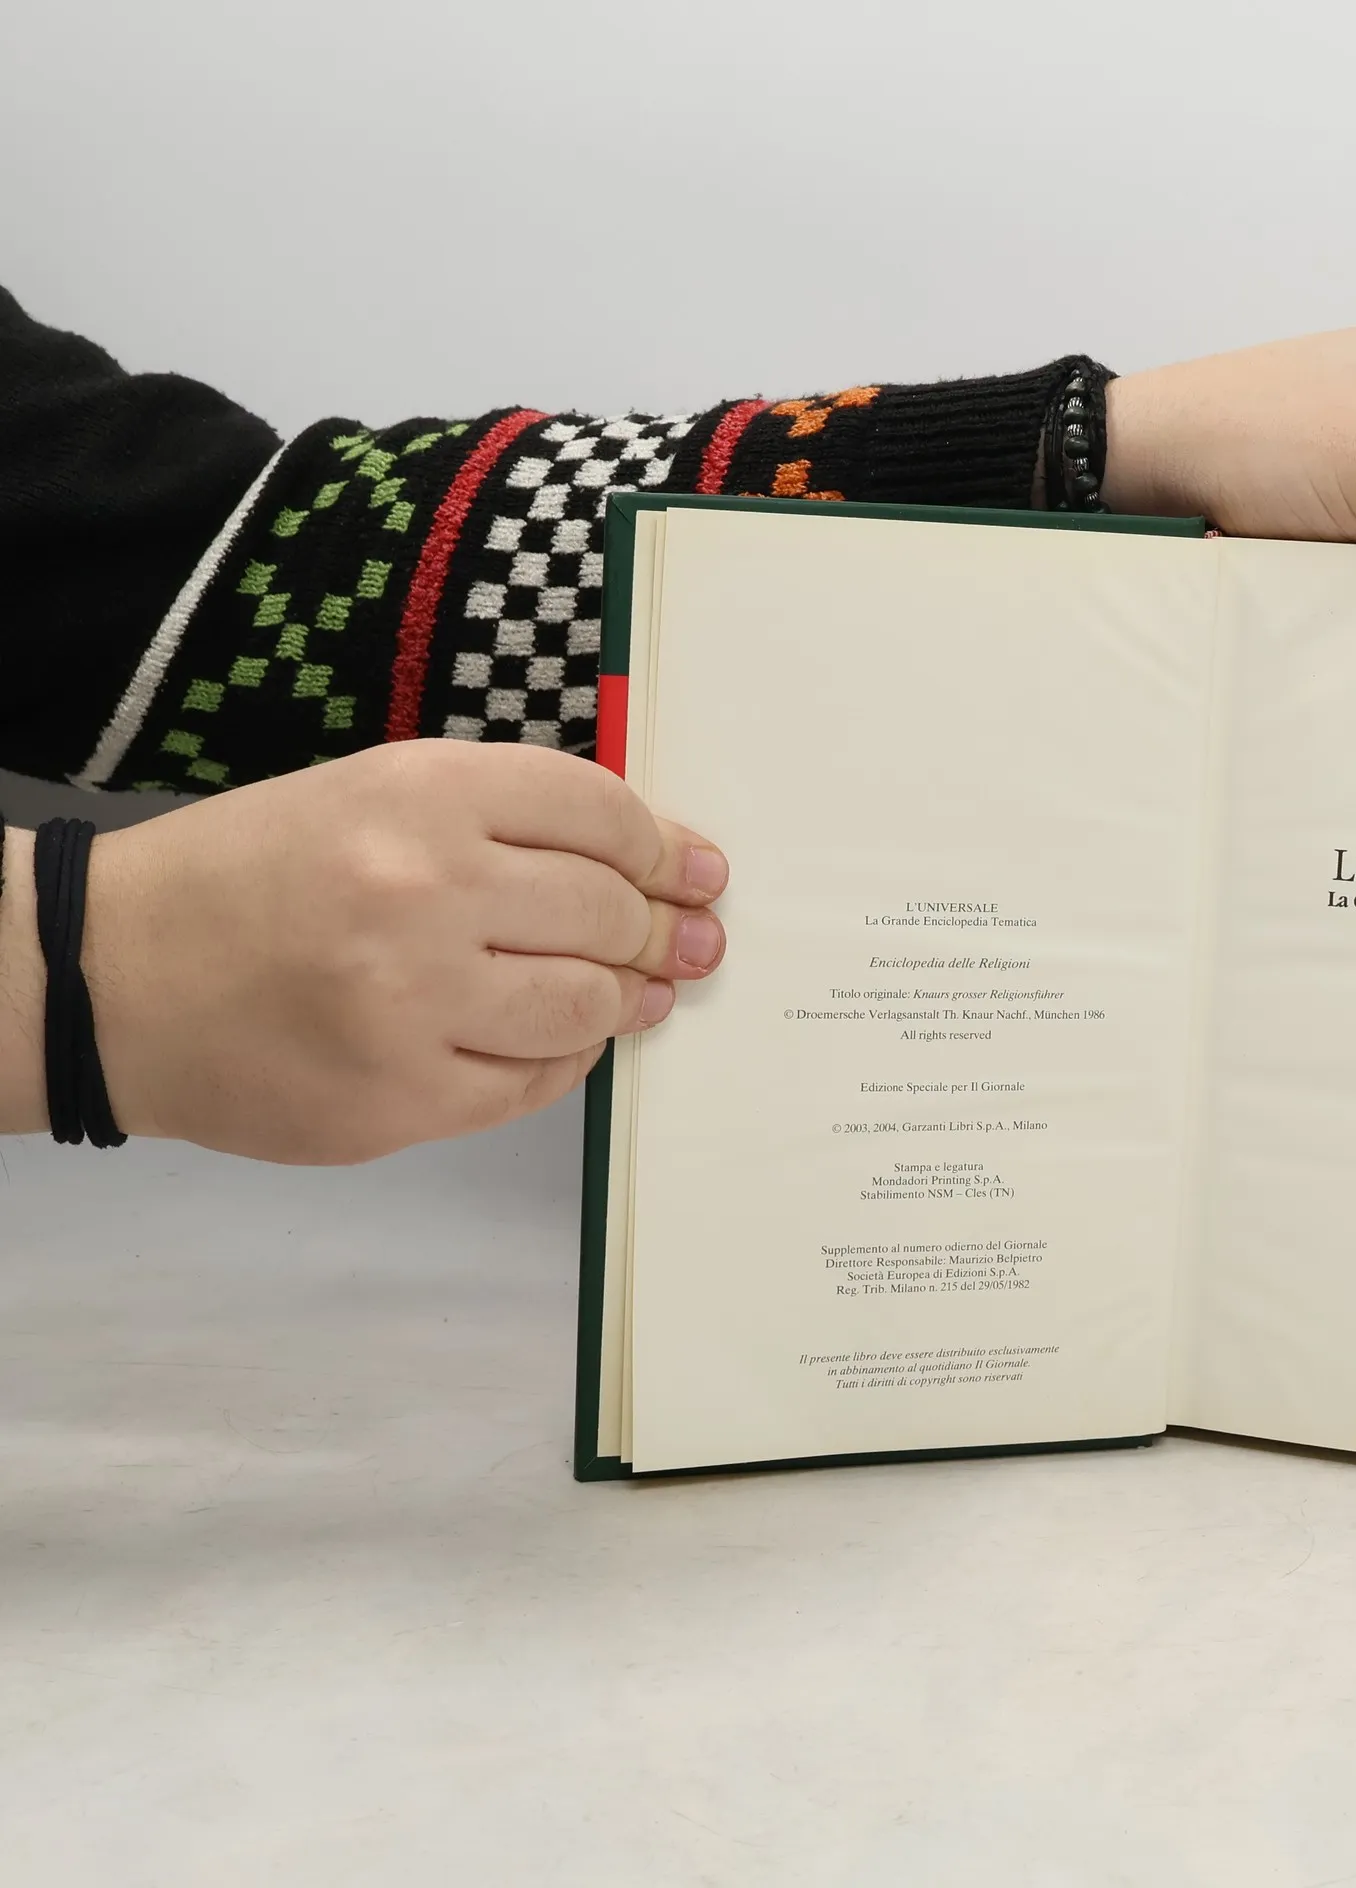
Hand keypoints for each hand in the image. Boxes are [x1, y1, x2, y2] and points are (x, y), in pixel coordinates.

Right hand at [0, 741, 728, 1163]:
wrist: (118, 977)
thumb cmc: (254, 874)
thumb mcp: (371, 794)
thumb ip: (503, 820)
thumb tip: (646, 865)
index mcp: (420, 795)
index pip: (598, 813)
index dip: (667, 847)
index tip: (700, 873)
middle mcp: (423, 892)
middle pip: (606, 913)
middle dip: (662, 931)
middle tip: (690, 943)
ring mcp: (413, 1004)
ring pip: (585, 1005)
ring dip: (629, 999)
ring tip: (643, 993)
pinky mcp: (401, 1098)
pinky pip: (532, 1083)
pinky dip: (565, 1060)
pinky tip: (566, 1040)